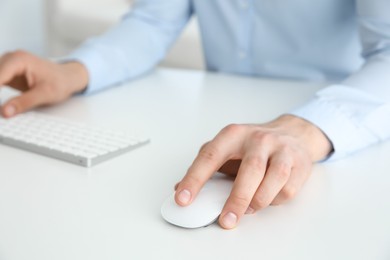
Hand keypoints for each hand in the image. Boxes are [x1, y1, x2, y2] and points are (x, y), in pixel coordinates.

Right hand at [0, 50, 88, 116]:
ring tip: (0, 109)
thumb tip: (5, 112)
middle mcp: (10, 58)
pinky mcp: (7, 72)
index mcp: (19, 60)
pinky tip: (0, 105)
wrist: (68, 77)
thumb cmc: (60, 82)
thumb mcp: (45, 95)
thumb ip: (24, 103)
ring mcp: (7, 64)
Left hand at [175, 115, 331, 228]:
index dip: (195, 179)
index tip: (183, 198)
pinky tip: (267, 197)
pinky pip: (288, 190)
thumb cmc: (254, 145)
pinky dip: (275, 201)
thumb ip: (205, 165)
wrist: (291, 133)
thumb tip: (180, 187)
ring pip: (273, 180)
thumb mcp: (227, 147)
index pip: (210, 156)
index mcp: (233, 135)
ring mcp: (281, 149)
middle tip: (226, 219)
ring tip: (248, 209)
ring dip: (258, 201)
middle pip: (249, 170)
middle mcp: (258, 139)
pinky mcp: (299, 163)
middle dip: (237, 200)